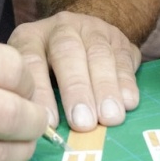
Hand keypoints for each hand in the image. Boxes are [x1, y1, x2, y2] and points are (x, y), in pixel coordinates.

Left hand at [8, 11, 140, 132]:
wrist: (78, 37)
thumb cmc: (47, 71)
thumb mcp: (31, 78)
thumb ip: (34, 99)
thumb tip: (42, 133)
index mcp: (30, 37)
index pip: (32, 61)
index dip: (42, 92)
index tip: (50, 123)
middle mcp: (60, 27)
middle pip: (67, 52)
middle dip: (77, 89)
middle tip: (83, 122)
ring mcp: (92, 29)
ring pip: (99, 53)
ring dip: (105, 88)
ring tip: (110, 117)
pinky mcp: (119, 38)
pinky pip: (124, 57)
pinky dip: (127, 81)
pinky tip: (129, 102)